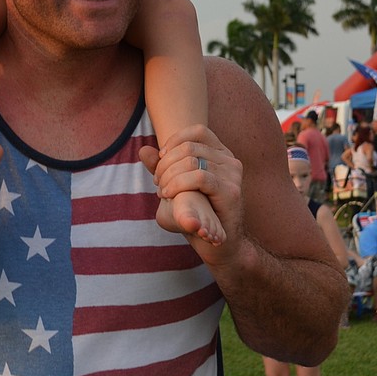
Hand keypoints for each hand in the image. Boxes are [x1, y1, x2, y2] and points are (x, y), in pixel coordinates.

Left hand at [139, 126, 243, 257]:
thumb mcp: (177, 185)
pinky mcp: (231, 191)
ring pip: (192, 162)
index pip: (197, 131)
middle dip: (166, 163)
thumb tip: (143, 150)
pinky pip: (200, 178)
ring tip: (162, 191)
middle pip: (190, 147)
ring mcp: (233, 175)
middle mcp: (230, 160)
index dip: (174, 141)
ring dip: (169, 176)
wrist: (219, 244)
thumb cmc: (198, 212)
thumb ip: (162, 167)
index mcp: (221, 153)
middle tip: (157, 182)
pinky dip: (178, 184)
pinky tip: (168, 194)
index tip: (160, 159)